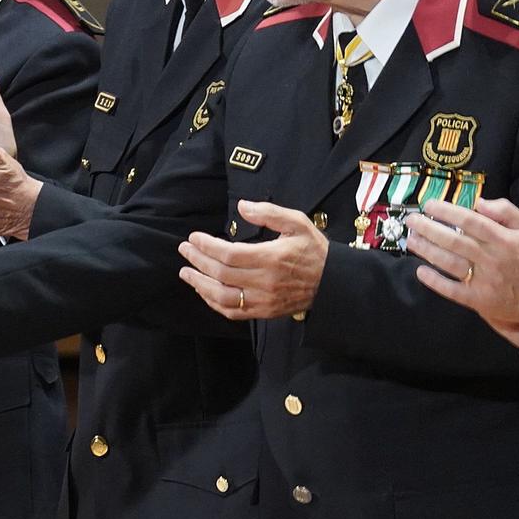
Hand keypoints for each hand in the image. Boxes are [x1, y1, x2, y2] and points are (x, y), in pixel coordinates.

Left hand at [177, 200, 328, 319]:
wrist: (333, 282)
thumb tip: (242, 206)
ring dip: (199, 284)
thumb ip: (269, 212)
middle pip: (220, 273)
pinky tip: (204, 291)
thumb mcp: (297, 223)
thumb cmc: (313, 250)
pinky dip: (213, 303)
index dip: (206, 246)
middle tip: (184, 249)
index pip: (228, 254)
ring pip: (222, 296)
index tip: (193, 238)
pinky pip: (232, 311)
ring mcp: (263, 300)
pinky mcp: (264, 312)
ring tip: (185, 272)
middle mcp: (264, 282)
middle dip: (197, 261)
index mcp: (271, 258)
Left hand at [406, 197, 518, 351]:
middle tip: (411, 220)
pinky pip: (452, 290)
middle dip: (429, 229)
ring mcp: (484, 281)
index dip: (448, 212)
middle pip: (454, 241)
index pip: (471, 221)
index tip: (430, 204)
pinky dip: (435, 281)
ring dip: (427, 250)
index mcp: (506, 240)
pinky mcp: (479, 300)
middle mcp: (493, 259)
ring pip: (450, 263)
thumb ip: (507, 212)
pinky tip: (420, 271)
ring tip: (411, 240)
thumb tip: (479, 202)